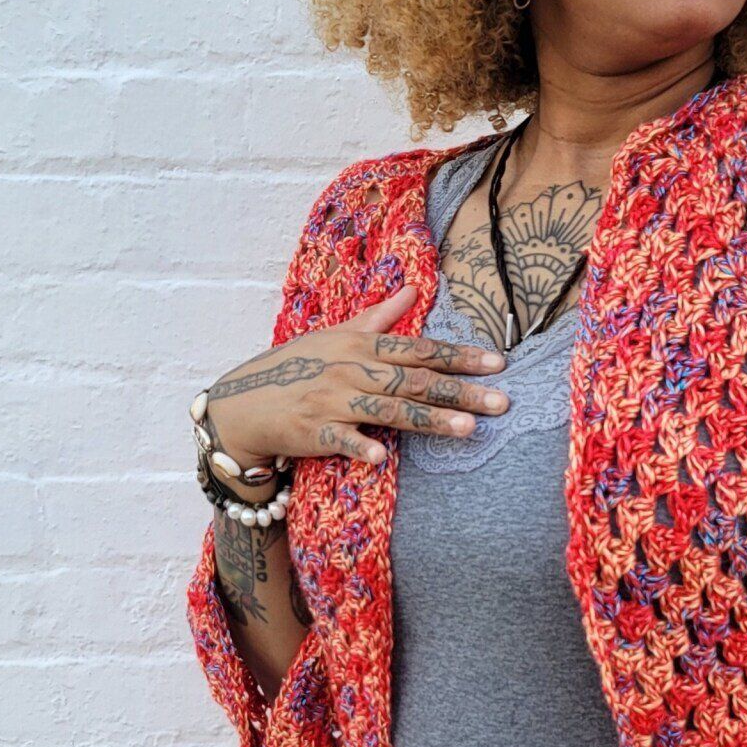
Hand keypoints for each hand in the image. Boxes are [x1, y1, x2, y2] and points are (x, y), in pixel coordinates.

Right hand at [200, 280, 509, 473]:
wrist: (245, 401)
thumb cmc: (296, 366)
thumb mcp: (336, 335)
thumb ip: (379, 317)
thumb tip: (413, 289)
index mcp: (360, 344)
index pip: (419, 349)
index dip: (459, 356)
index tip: (497, 364)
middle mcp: (351, 369)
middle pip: (414, 380)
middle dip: (460, 391)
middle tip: (501, 403)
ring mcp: (332, 400)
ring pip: (389, 409)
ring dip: (429, 420)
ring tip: (467, 429)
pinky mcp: (314, 431)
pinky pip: (341, 439)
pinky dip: (360, 446)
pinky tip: (381, 457)